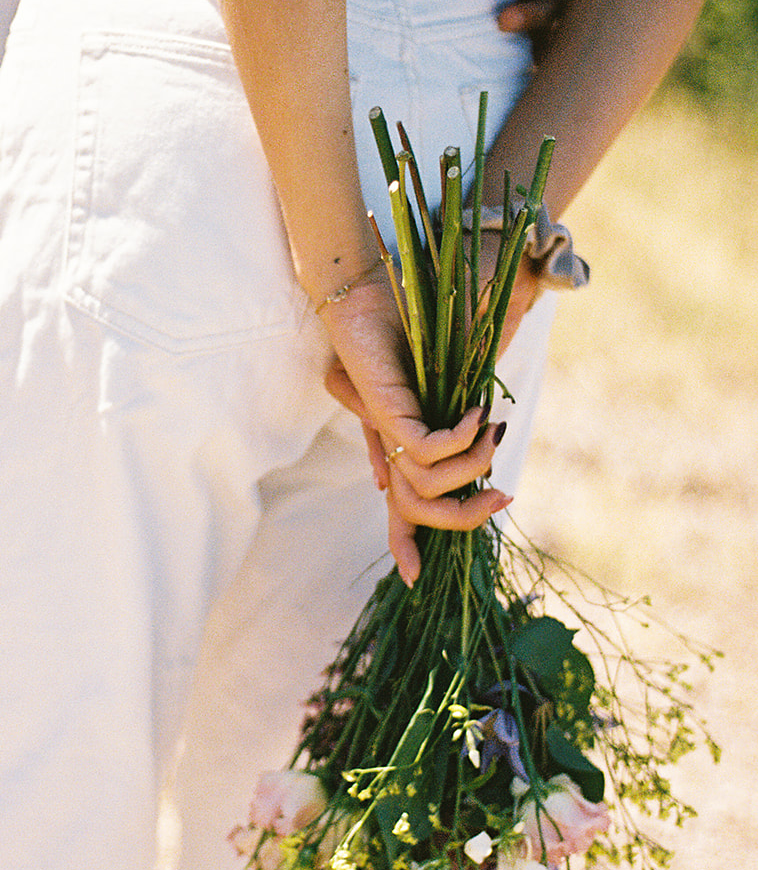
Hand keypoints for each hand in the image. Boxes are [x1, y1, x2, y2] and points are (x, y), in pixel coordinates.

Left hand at [319, 276, 509, 586]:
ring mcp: (385, 428)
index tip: (412, 579)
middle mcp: (386, 443)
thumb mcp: (428, 383)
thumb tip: (460, 444)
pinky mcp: (387, 410)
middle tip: (503, 496)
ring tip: (491, 432)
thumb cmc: (397, 329)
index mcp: (393, 443)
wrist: (366, 290)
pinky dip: (460, 439)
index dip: (404, 543)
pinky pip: (429, 449)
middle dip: (465, 516)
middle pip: (418, 510)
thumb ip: (440, 418)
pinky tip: (473, 412)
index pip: (396, 507)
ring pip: (427, 485)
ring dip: (474, 466)